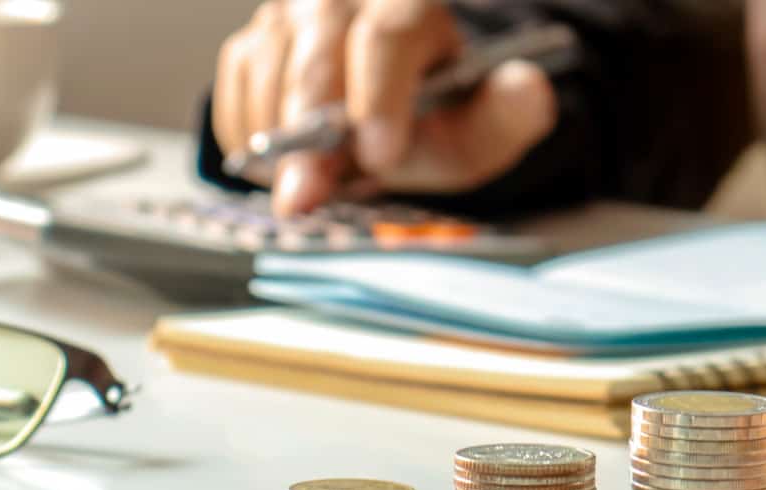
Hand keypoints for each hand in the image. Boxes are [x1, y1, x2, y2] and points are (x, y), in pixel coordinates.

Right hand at [212, 0, 559, 215]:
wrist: (394, 118)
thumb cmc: (437, 119)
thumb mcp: (482, 126)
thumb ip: (509, 113)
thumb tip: (530, 88)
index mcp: (410, 4)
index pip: (389, 36)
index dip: (380, 97)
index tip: (380, 156)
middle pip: (318, 51)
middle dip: (308, 131)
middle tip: (305, 194)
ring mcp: (292, 15)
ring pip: (267, 66)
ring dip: (276, 137)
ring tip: (299, 189)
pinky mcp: (254, 42)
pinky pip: (235, 85)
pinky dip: (248, 133)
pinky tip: (273, 169)